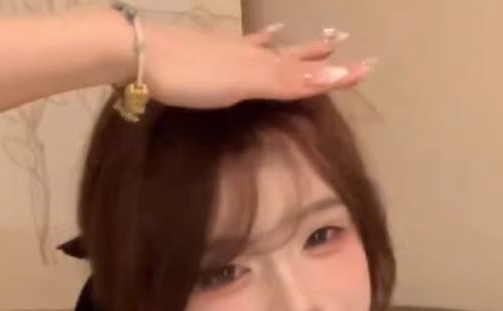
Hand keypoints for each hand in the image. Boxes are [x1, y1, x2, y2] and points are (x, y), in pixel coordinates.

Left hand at [142, 23, 372, 108]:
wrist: (138, 54)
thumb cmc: (192, 74)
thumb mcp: (245, 81)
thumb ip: (288, 79)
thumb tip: (336, 73)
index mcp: (261, 62)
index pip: (306, 70)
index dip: (334, 73)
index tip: (365, 70)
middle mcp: (250, 53)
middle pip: (291, 56)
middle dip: (317, 56)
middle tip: (343, 49)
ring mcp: (227, 52)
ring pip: (270, 50)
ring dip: (293, 48)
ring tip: (315, 41)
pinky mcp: (205, 54)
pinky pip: (241, 47)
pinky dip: (257, 42)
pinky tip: (260, 37)